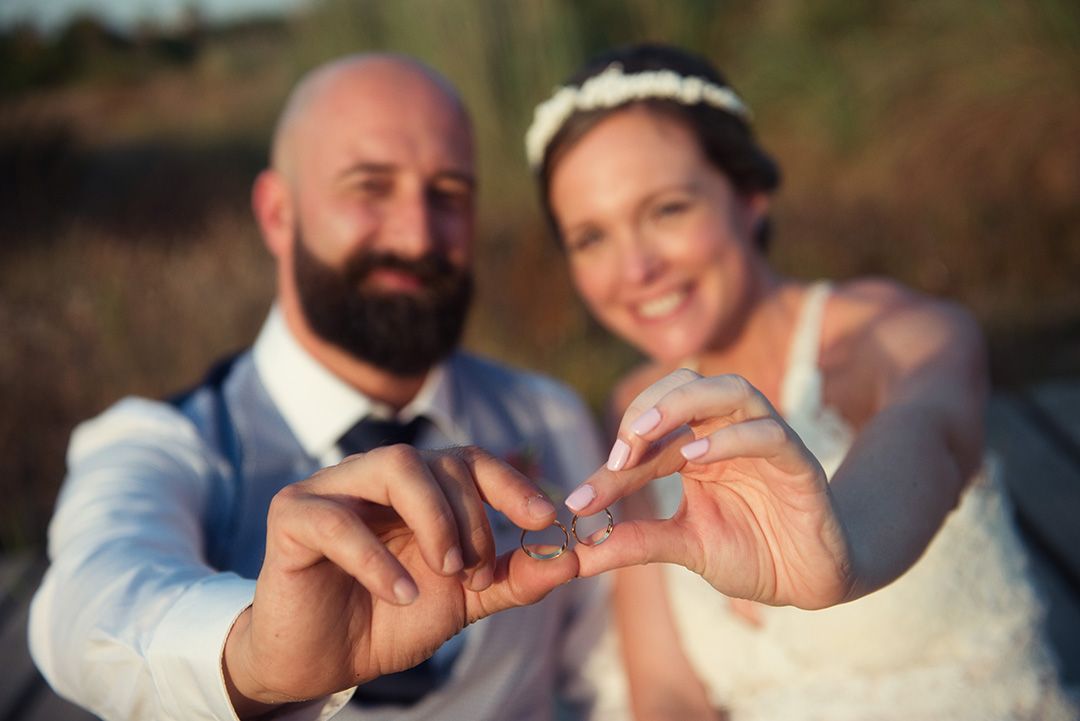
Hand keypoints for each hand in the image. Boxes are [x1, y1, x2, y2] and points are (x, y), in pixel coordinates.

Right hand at [223, 445, 575, 714]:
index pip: (472, 461)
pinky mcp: (292, 516)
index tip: (545, 518)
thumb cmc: (388, 619)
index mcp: (419, 488)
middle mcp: (377, 476)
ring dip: (435, 518)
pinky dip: (376, 558)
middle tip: (474, 574)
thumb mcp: (462, 600)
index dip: (511, 484)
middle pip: (440, 462)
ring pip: (395, 465)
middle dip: (472, 518)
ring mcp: (332, 489)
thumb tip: (575, 558)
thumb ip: (513, 577)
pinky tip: (399, 594)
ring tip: (447, 572)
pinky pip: (338, 521)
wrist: (320, 661)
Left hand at [568, 370, 851, 608]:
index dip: (616, 455)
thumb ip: (636, 543)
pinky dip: (732, 437)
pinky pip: (768, 433)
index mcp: (698, 445)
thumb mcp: (684, 547)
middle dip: (646, 409)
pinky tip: (697, 457)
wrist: (808, 580)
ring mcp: (766, 440)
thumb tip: (576, 555)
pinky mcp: (800, 462)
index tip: (581, 498)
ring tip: (645, 433)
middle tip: (618, 453)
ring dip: (683, 403)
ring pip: (730, 389)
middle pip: (686, 384)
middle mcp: (729, 431)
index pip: (651, 430)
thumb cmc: (750, 553)